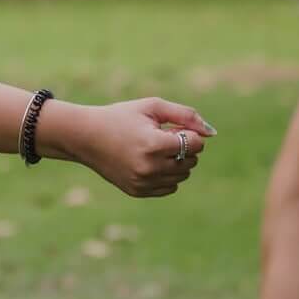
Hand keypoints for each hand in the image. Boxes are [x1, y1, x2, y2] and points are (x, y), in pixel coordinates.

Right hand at [53, 97, 215, 197]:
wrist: (86, 137)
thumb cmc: (121, 117)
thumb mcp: (152, 107)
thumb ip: (185, 115)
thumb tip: (212, 133)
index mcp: (153, 144)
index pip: (195, 144)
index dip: (187, 133)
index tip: (169, 128)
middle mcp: (149, 167)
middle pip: (191, 161)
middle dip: (183, 147)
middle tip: (160, 137)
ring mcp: (142, 182)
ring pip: (182, 175)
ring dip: (176, 162)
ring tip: (154, 150)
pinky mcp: (137, 191)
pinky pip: (169, 188)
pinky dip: (166, 176)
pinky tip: (149, 163)